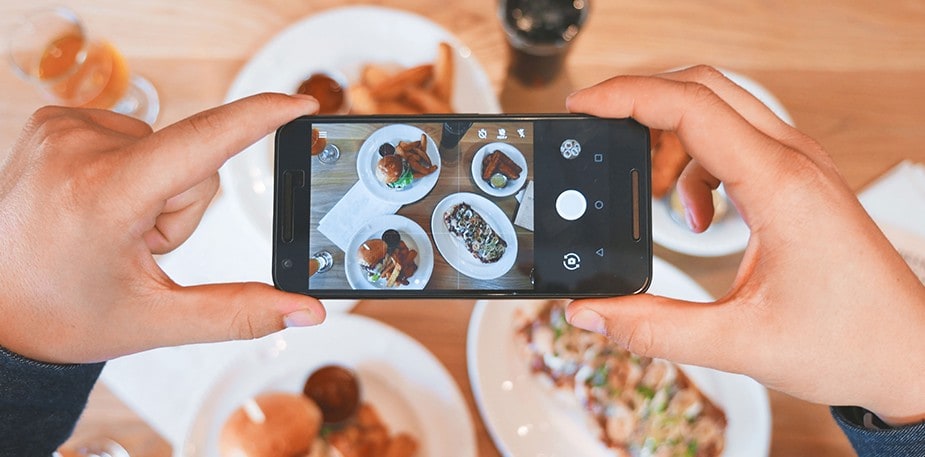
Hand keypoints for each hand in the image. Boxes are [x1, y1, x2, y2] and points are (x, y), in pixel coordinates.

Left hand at [0, 93, 325, 363]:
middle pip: (192, 160)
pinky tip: (98, 204)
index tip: (301, 103)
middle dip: (182, 206)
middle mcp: (79, 148)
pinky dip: (131, 172)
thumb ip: (240, 313)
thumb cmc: (61, 314)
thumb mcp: (156, 320)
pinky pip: (133, 136)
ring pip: (165, 148)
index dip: (260, 118)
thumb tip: (305, 312)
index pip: (203, 142)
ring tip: (112, 228)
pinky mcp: (56, 121)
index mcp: (104, 196)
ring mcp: (62, 129)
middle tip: (137, 246)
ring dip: (156, 190)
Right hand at [565, 66, 924, 424]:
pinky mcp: (798, 181)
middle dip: (641, 103)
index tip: (584, 106)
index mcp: (779, 186)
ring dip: (670, 137)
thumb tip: (591, 312)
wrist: (909, 355)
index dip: (627, 97)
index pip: (691, 107)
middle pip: (702, 88)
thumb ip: (653, 328)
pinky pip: (734, 141)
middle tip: (600, 133)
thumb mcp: (738, 343)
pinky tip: (698, 214)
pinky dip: (697, 164)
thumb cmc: (850, 342)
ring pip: (718, 110)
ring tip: (651, 192)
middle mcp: (793, 161)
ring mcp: (799, 166)